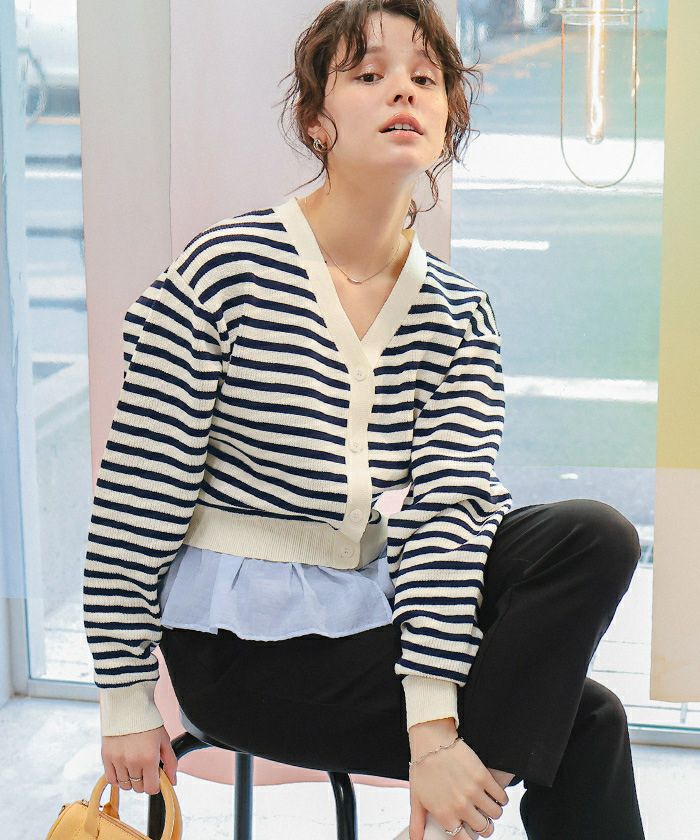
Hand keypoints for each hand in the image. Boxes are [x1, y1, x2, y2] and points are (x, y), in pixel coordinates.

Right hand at [101, 725, 177, 795]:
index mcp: (149, 758)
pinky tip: (123, 768)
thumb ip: (170, 762)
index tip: (155, 778)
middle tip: (146, 768)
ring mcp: (118, 760)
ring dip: (131, 780)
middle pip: (138, 788)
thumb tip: (172, 781)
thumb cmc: (148, 722)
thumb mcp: (164, 740)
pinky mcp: (106, 757)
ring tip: (134, 766)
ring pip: (125, 786)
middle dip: (144, 781)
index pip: (151, 788)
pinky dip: (118, 778)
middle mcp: (132, 761)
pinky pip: (111, 780)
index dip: (155, 785)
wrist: (129, 706)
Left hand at [408, 724, 506, 838]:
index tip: (470, 831)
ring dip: (493, 812)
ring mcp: (474, 791)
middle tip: (480, 817)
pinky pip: (502, 797)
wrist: (431, 741)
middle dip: (484, 825)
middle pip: (484, 829)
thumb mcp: (416, 798)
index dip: (469, 837)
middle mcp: (461, 806)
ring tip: (487, 805)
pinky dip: (501, 798)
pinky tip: (494, 794)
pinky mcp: (483, 776)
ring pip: (496, 814)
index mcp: (445, 814)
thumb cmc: (422, 768)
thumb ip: (417, 823)